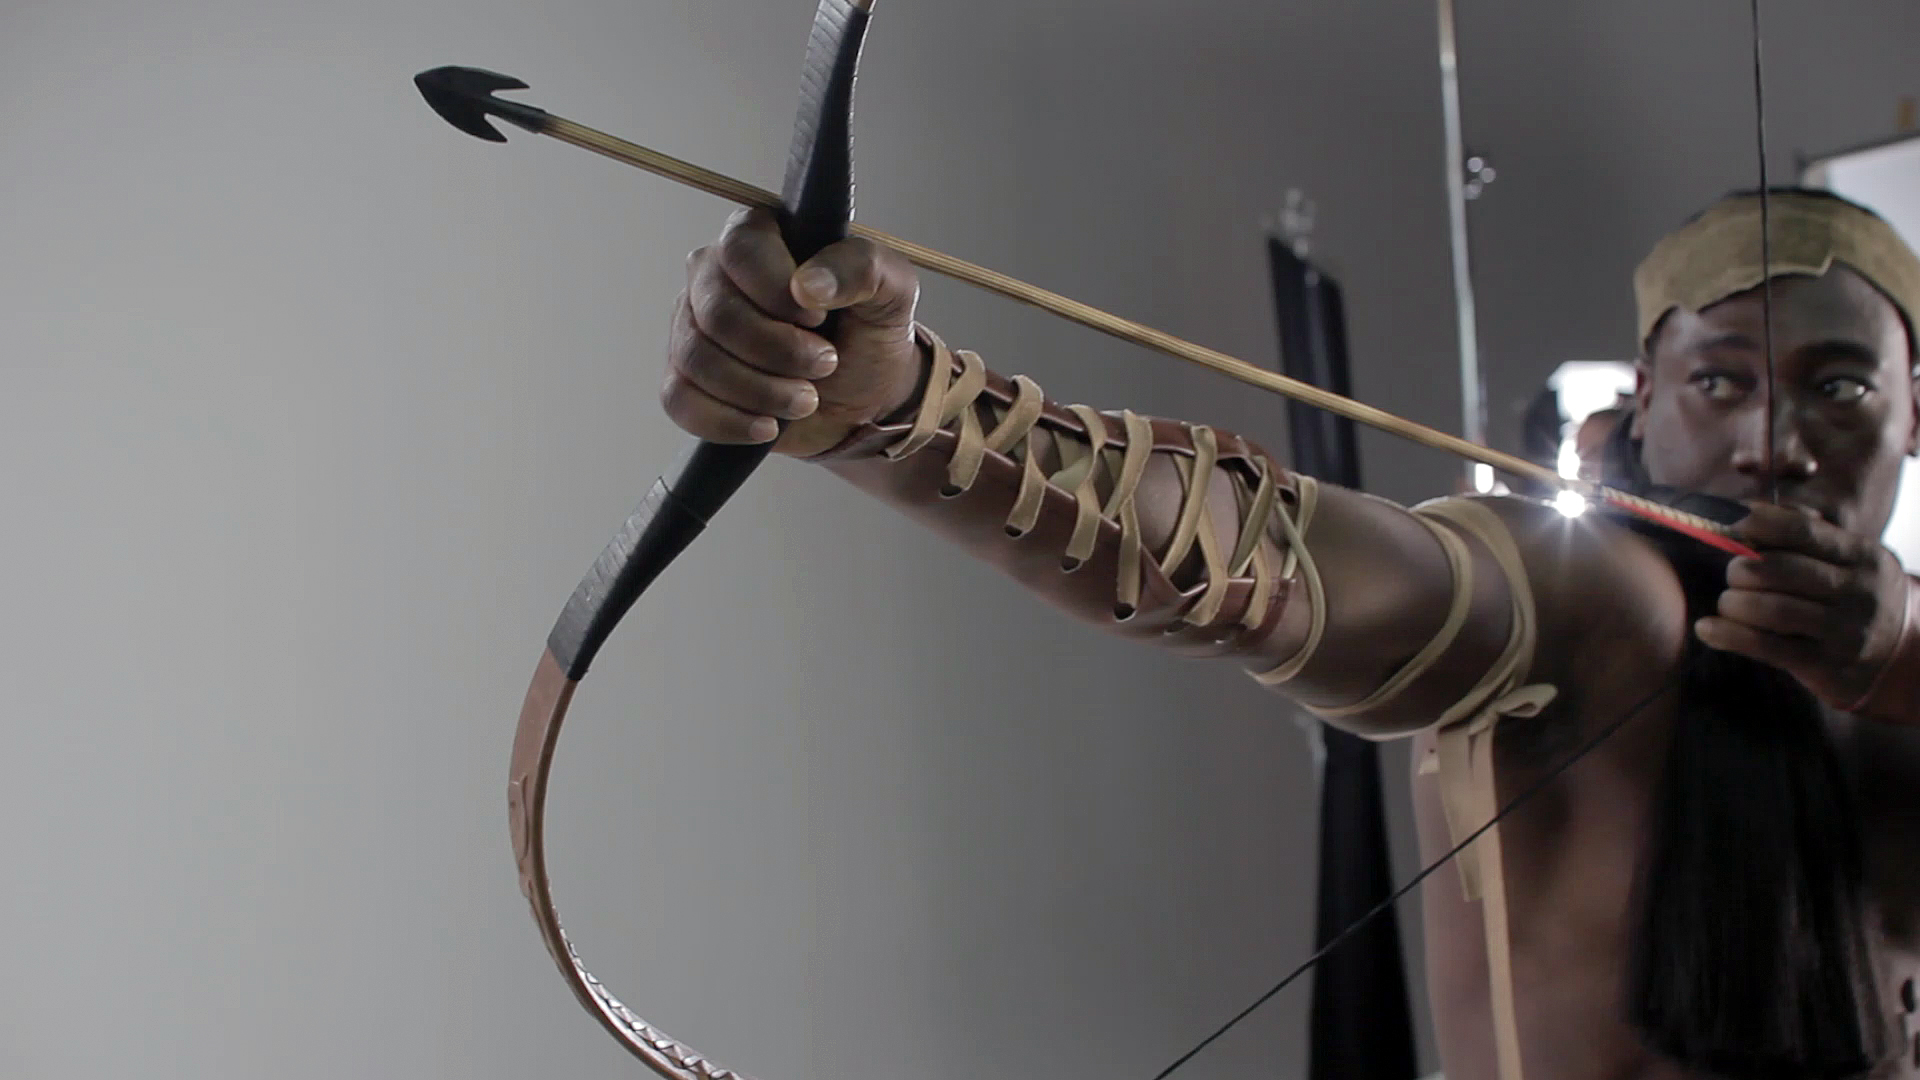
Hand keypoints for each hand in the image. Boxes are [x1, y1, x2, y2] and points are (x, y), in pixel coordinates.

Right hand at [664, 207, 927, 457]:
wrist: (862, 397)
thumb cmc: (868, 333)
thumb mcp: (892, 292)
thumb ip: (863, 269)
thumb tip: (809, 284)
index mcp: (759, 236)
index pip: (741, 249)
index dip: (777, 290)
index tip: (819, 318)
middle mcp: (714, 274)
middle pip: (719, 313)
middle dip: (780, 351)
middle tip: (826, 364)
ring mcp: (692, 327)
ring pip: (699, 359)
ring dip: (761, 391)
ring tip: (806, 399)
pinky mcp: (686, 377)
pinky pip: (680, 399)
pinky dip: (729, 421)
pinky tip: (768, 425)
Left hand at [1694, 502, 1910, 707]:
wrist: (1902, 656)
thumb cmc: (1855, 598)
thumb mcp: (1850, 562)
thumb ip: (1810, 538)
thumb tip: (1749, 512)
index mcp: (1861, 556)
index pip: (1802, 531)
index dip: (1758, 523)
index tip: (1730, 522)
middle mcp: (1857, 592)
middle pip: (1779, 570)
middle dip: (1740, 569)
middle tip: (1733, 573)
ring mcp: (1844, 631)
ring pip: (1770, 609)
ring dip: (1733, 602)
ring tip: (1727, 602)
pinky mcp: (1826, 665)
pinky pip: (1767, 647)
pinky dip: (1729, 635)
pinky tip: (1707, 628)